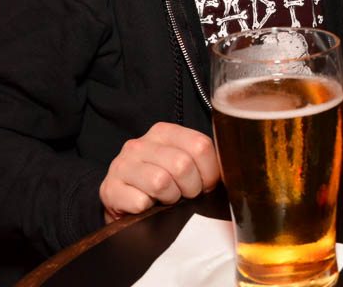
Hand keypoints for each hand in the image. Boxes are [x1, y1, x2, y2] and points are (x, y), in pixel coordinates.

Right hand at [99, 122, 218, 223]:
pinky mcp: (109, 189)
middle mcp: (141, 143)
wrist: (121, 202)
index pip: (201, 145)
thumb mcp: (180, 163)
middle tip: (185, 195)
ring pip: (161, 182)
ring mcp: (122, 164)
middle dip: (191, 188)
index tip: (206, 184)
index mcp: (163, 132)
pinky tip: (146, 206)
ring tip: (166, 199)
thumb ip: (202, 160)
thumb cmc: (159, 183)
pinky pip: (140, 202)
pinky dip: (148, 210)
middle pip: (183, 164)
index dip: (210, 172)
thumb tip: (233, 169)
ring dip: (170, 199)